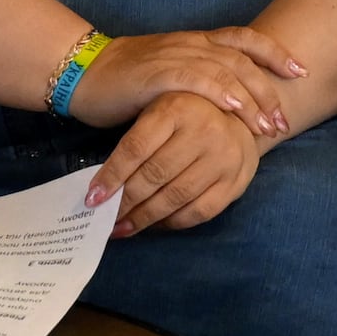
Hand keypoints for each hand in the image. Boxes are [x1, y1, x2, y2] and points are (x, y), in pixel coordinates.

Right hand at [76, 25, 302, 138]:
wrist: (85, 75)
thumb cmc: (129, 83)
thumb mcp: (172, 77)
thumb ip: (201, 83)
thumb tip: (235, 104)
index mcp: (197, 41)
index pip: (245, 39)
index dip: (276, 53)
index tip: (301, 72)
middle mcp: (191, 43)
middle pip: (243, 58)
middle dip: (269, 89)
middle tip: (284, 121)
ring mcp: (174, 55)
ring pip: (225, 68)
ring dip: (251, 98)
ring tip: (267, 126)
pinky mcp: (156, 72)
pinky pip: (195, 78)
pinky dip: (218, 91)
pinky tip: (234, 107)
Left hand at [97, 85, 269, 232]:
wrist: (244, 118)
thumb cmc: (190, 115)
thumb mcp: (162, 110)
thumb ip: (137, 140)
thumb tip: (102, 186)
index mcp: (177, 108)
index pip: (136, 148)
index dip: (112, 175)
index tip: (92, 198)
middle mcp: (204, 131)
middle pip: (155, 175)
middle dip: (125, 201)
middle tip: (105, 218)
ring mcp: (223, 158)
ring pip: (175, 197)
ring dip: (144, 218)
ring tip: (123, 227)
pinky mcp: (236, 182)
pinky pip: (199, 212)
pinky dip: (173, 223)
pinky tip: (155, 225)